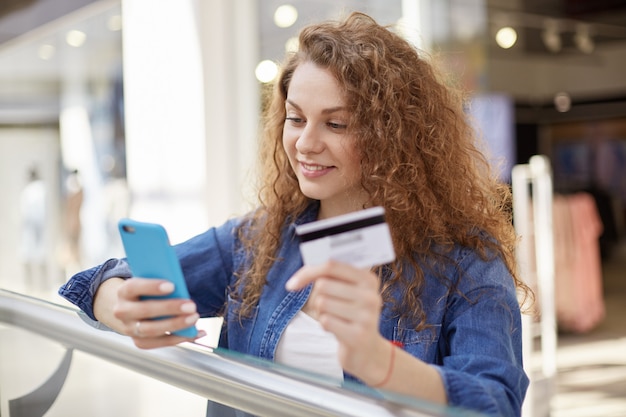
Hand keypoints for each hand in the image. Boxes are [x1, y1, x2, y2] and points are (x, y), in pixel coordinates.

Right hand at [95, 277, 204, 348]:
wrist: (129, 309)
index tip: (172, 286)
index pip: (134, 287)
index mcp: (124, 291)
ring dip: (176, 325)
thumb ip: (161, 284)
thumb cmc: (146, 292)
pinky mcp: (139, 342)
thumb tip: (181, 288)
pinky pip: (160, 342)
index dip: (152, 287)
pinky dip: (180, 338)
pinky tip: (196, 332)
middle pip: (145, 310)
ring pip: (152, 329)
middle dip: (170, 308)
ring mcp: (129, 329)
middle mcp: (123, 311)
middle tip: (191, 305)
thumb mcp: (149, 283)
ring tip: (193, 318)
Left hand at [285, 261, 388, 377]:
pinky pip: (325, 321)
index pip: (331, 265)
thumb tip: (298, 279)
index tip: (292, 284)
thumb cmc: (350, 316)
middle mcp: (371, 296)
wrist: (368, 351)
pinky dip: (324, 325)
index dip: (308, 272)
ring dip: (321, 312)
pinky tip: (337, 330)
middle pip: (323, 284)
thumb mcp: (347, 293)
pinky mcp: (358, 336)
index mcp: (369, 280)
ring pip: (322, 303)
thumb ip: (329, 277)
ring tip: (336, 319)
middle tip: (329, 308)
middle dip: (317, 297)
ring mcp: (367, 316)